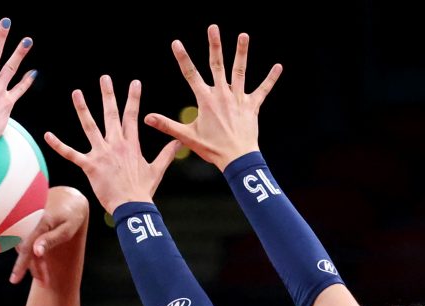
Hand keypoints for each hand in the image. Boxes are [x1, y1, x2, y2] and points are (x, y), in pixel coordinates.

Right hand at [9, 186, 88, 285]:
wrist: (68, 198)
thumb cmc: (71, 215)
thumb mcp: (67, 229)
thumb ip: (52, 240)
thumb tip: (36, 252)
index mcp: (40, 221)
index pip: (26, 247)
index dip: (20, 264)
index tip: (14, 279)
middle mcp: (28, 220)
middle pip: (25, 250)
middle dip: (33, 267)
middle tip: (44, 281)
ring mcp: (24, 221)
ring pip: (24, 247)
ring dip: (33, 261)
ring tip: (45, 273)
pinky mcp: (24, 223)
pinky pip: (24, 241)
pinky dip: (31, 251)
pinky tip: (39, 258)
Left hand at [45, 77, 178, 214]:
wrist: (132, 206)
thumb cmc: (143, 190)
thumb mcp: (158, 169)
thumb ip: (167, 153)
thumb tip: (179, 142)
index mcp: (132, 144)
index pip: (133, 116)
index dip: (133, 98)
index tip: (134, 82)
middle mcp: (116, 144)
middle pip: (111, 114)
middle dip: (108, 95)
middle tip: (104, 78)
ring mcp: (102, 154)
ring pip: (90, 127)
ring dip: (82, 109)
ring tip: (76, 92)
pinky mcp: (90, 166)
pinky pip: (71, 154)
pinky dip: (58, 144)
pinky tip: (47, 135)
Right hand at [144, 25, 281, 171]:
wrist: (237, 158)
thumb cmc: (212, 149)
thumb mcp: (187, 137)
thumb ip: (167, 125)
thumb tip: (147, 118)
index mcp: (206, 100)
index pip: (191, 75)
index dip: (182, 58)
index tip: (176, 43)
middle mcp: (223, 95)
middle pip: (217, 65)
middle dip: (214, 45)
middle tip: (213, 27)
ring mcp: (239, 99)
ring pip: (240, 71)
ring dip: (241, 52)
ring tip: (243, 35)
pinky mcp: (252, 106)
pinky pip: (263, 90)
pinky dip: (271, 79)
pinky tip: (278, 66)